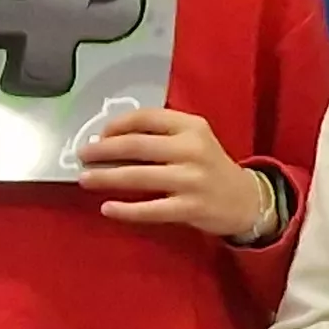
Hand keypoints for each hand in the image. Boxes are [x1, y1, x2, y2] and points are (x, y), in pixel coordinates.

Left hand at [81, 108, 271, 239]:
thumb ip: (160, 135)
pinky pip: (151, 209)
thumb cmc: (210, 167)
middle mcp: (192, 149)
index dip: (116, 126)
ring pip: (139, 176)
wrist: (245, 200)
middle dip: (103, 151)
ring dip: (106, 178)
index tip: (98, 136)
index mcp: (191, 126)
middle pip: (136, 145)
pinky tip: (108, 208)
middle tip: (82, 156)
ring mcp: (191, 179)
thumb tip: (110, 141)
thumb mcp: (193, 140)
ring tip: (85, 179)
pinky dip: (126, 210)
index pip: (145, 118)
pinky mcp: (190, 208)